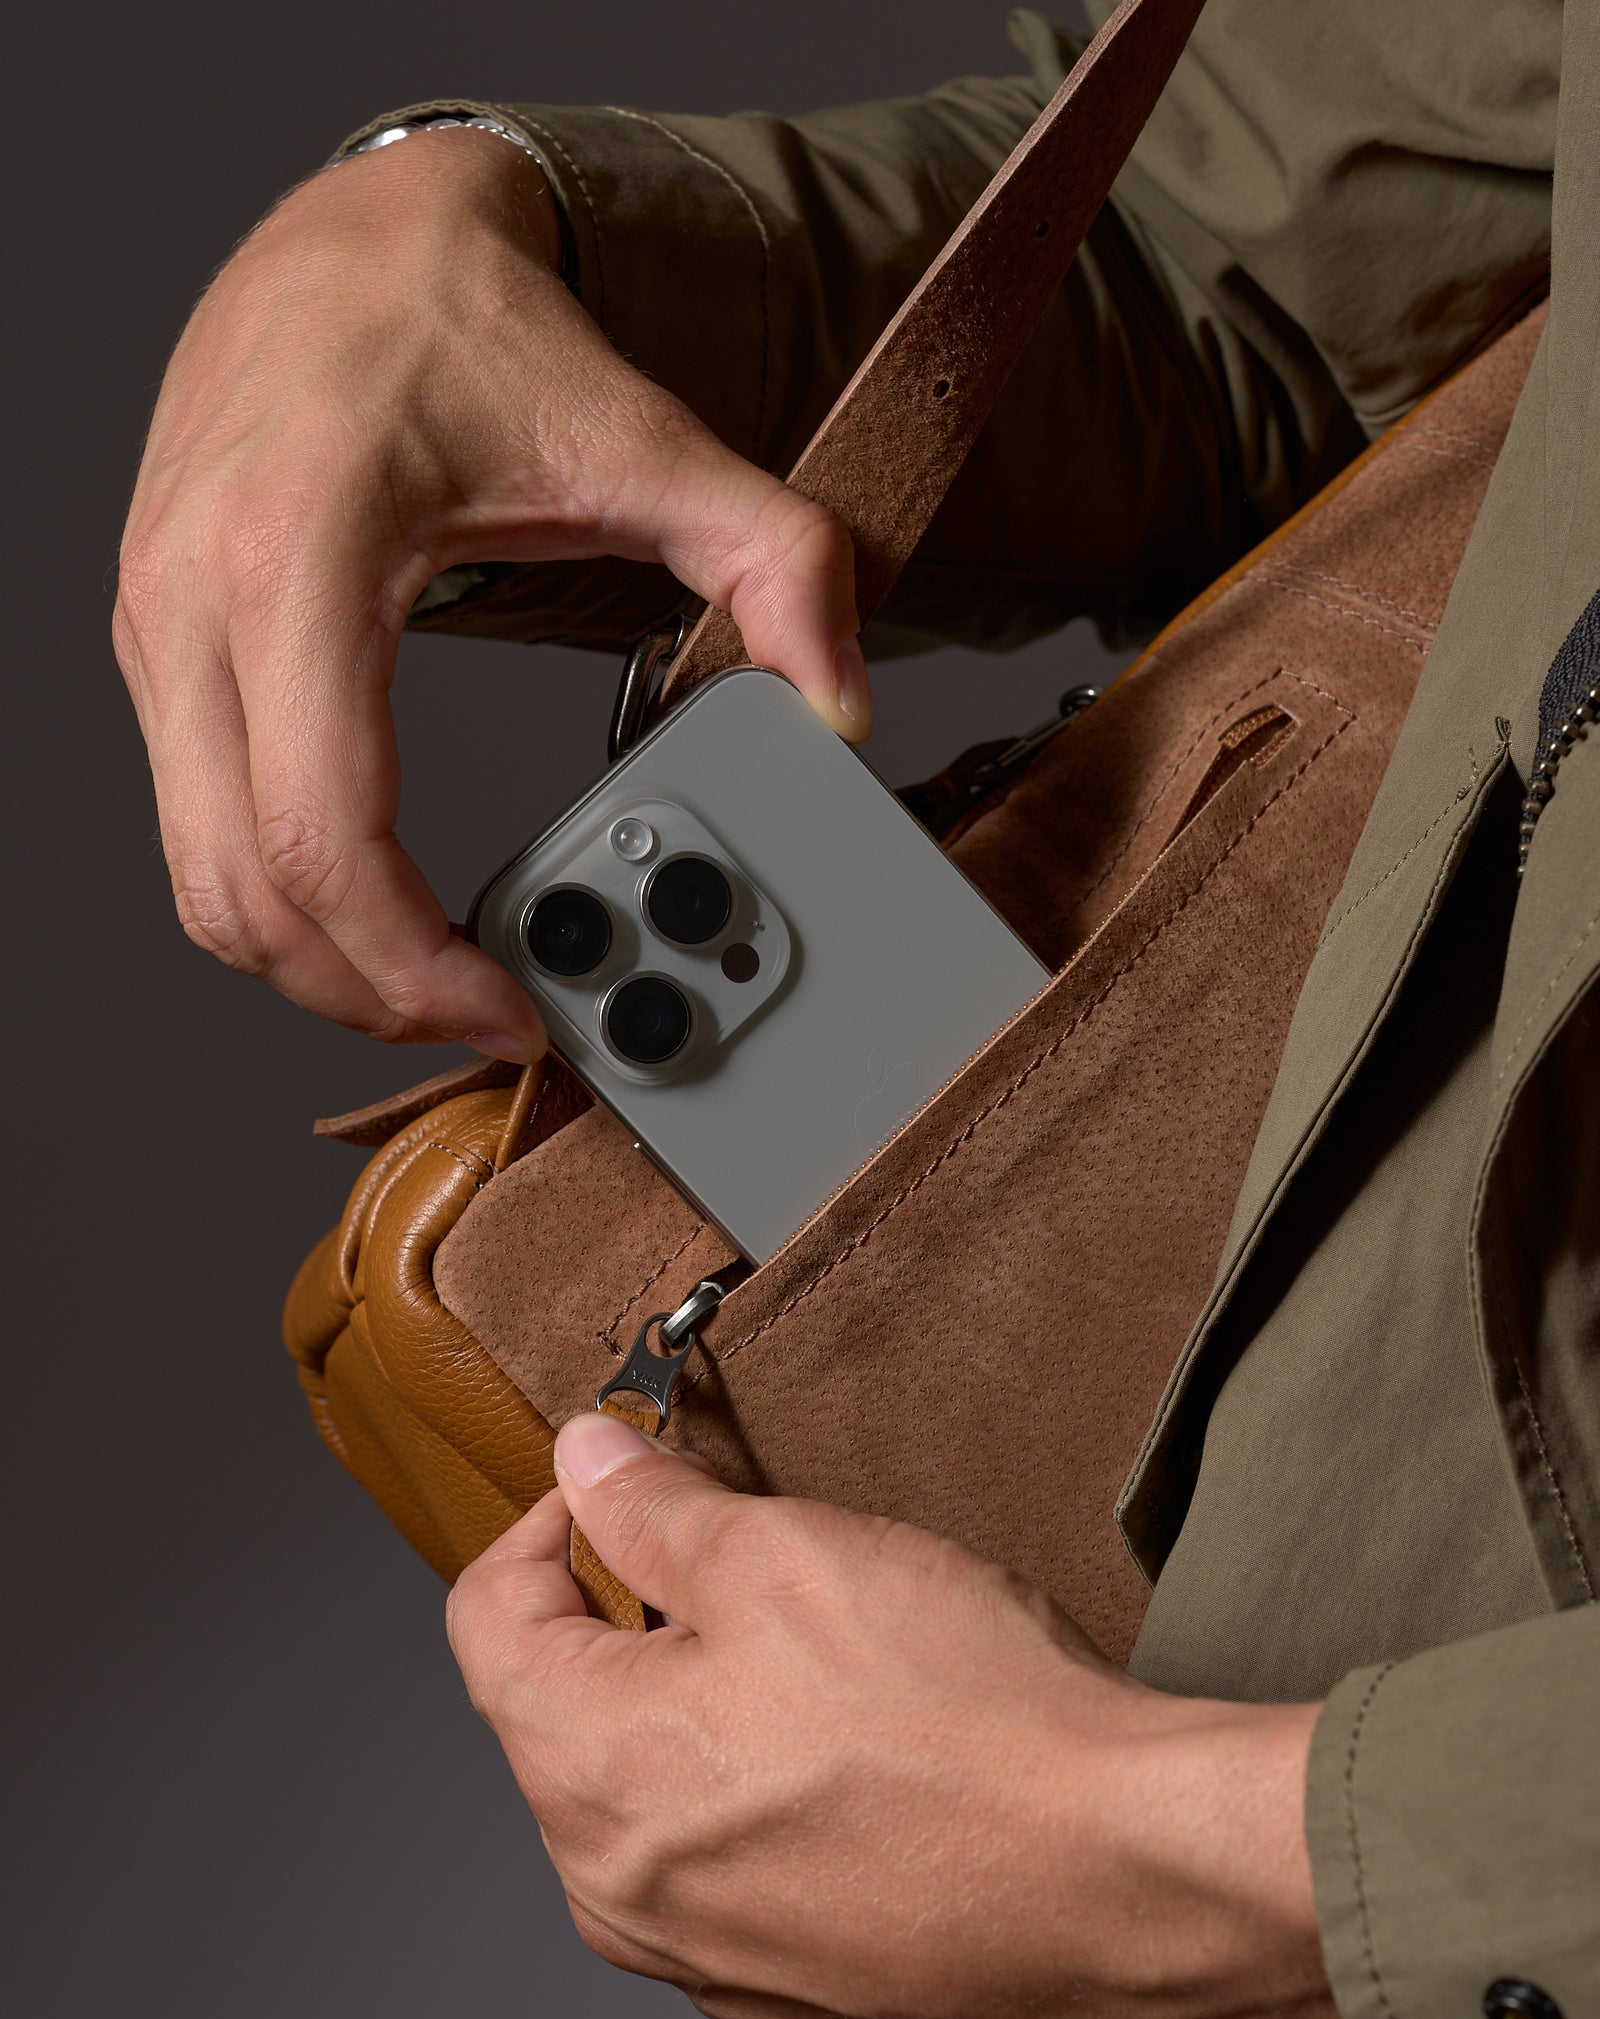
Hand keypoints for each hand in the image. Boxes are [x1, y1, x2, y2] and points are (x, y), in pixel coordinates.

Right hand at [115, 127, 869, 1057]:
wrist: (354, 237)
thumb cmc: (469, 330)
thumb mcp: (650, 437)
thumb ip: (778, 563)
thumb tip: (842, 705)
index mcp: (297, 556)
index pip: (324, 833)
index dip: (415, 963)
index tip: (512, 1008)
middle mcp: (190, 600)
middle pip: (246, 890)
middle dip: (371, 994)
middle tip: (489, 1019)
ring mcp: (154, 625)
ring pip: (197, 879)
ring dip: (313, 965)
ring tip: (439, 980)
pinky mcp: (156, 642)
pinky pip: (194, 823)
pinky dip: (279, 895)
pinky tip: (379, 904)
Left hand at [447, 1414, 1354, 2018]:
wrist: (1131, 1881)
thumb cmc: (969, 1725)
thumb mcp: (785, 1551)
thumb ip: (653, 1506)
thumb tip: (585, 1462)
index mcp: (588, 1773)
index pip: (485, 1620)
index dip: (539, 1522)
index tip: (607, 1484)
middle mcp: (619, 1891)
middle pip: (558, 1711)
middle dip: (623, 1613)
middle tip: (733, 1552)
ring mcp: (703, 1955)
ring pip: (645, 1792)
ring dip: (694, 1705)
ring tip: (815, 1652)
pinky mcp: (790, 1986)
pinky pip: (727, 1863)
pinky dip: (758, 1792)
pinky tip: (857, 1750)